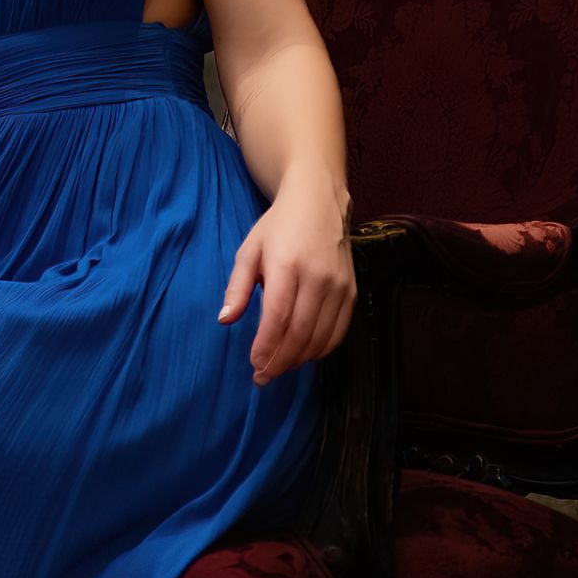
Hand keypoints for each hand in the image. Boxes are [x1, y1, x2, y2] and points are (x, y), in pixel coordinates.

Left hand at [216, 171, 354, 383]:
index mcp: (286, 265)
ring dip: (299, 360)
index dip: (266, 347)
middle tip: (262, 377)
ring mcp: (339, 286)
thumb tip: (225, 320)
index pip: (277, 318)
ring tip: (279, 368)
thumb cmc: (277, 227)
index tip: (254, 366)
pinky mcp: (352, 291)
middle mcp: (317, 278)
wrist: (319, 201)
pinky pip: (338, 331)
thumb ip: (237, 288)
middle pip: (300, 333)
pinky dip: (321, 350)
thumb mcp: (249, 250)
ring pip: (320, 337)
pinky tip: (303, 355)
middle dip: (280, 362)